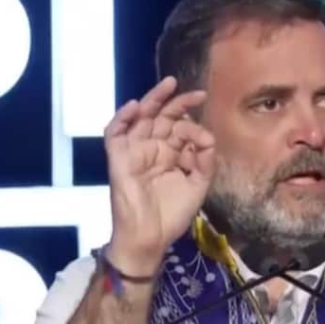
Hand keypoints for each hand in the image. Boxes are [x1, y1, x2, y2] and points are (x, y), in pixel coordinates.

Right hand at [103, 76, 215, 275]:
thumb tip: (210, 139)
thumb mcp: (196, 187)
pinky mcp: (118, 159)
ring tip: (168, 85)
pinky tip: (134, 107)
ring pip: (140, 118)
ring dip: (152, 100)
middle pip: (162, 117)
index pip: (182, 130)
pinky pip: (114, 134)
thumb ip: (204, 163)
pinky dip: (121, 119)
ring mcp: (134, 151)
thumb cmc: (172, 215)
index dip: (195, 129)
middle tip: (196, 94)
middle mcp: (152, 148)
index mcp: (170, 154)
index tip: (207, 139)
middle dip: (178, 102)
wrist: (150, 238)